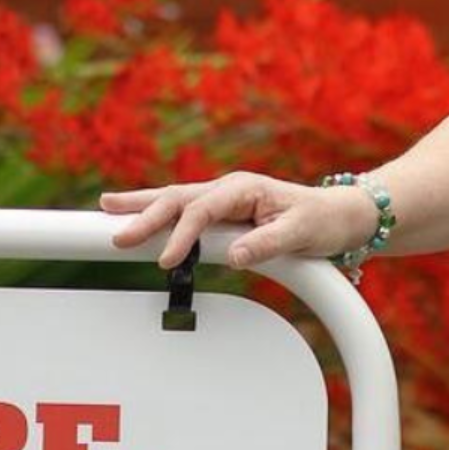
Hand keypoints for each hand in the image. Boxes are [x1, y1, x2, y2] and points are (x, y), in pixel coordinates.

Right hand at [99, 171, 378, 270]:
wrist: (342, 216)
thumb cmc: (323, 221)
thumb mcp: (301, 234)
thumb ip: (266, 244)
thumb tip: (234, 256)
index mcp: (243, 188)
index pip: (201, 211)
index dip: (180, 235)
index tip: (165, 260)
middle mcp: (228, 189)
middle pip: (176, 198)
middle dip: (143, 214)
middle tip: (113, 232)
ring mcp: (224, 199)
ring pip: (174, 199)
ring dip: (141, 205)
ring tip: (106, 207)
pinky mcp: (223, 213)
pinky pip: (184, 211)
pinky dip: (157, 212)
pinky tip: (136, 213)